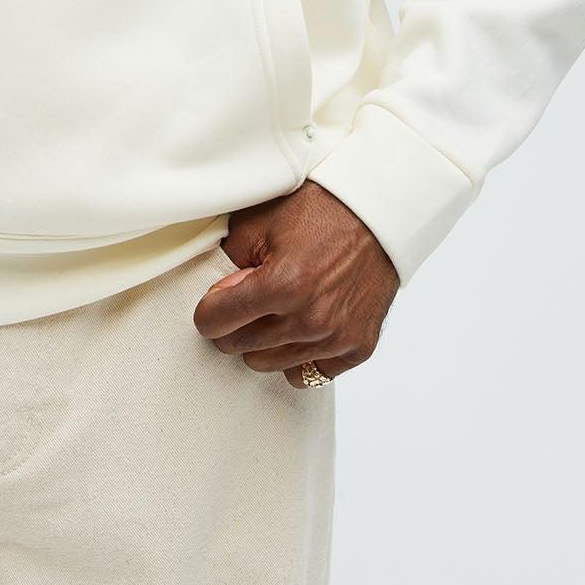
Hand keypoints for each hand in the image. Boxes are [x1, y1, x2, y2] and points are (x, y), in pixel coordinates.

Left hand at [193, 179, 399, 384]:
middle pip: (239, 347)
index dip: (209, 308)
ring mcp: (335, 338)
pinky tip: (302, 325)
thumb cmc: (316, 210)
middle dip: (234, 324)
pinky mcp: (357, 348)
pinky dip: (298, 354)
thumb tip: (216, 297)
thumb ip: (228, 263)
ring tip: (278, 308)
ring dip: (265, 341)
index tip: (217, 299)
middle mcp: (309, 319)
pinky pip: (307, 374)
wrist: (375, 213)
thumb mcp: (259, 222)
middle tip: (248, 299)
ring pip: (269, 364)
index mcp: (282, 284)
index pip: (214, 322)